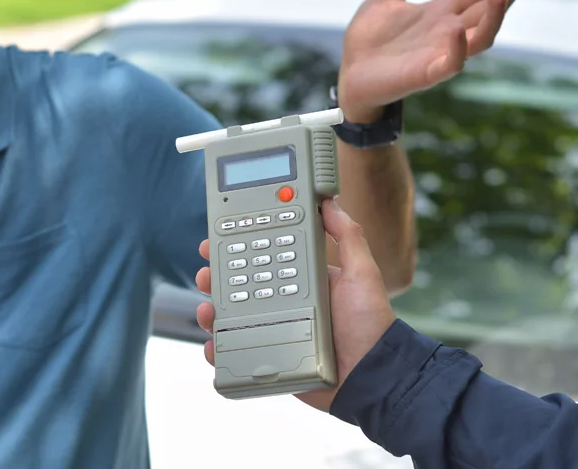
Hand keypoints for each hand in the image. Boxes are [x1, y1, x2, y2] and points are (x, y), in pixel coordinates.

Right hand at [195, 199, 395, 411]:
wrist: (372, 375)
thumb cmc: (371, 325)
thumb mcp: (363, 273)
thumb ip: (349, 236)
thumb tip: (330, 202)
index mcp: (301, 279)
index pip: (263, 257)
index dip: (237, 247)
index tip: (217, 239)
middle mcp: (284, 302)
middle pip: (239, 285)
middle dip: (216, 277)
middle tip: (206, 273)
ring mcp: (275, 330)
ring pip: (232, 317)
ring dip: (212, 311)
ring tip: (208, 310)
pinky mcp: (271, 357)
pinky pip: (237, 352)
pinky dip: (218, 350)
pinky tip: (212, 345)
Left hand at [337, 0, 536, 121]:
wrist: (349, 74)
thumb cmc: (370, 39)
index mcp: (443, 13)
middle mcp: (449, 32)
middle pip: (490, 10)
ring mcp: (441, 53)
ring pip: (481, 38)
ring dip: (495, 17)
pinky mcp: (426, 74)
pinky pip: (451, 64)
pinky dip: (458, 49)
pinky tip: (456, 29)